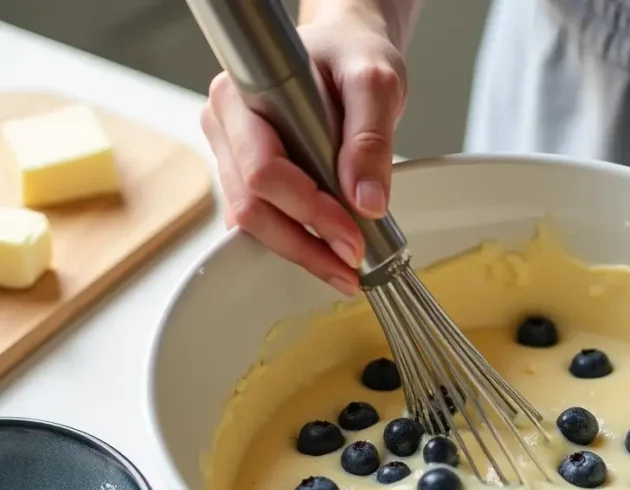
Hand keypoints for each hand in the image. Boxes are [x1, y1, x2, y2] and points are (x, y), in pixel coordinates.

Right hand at [200, 10, 407, 294]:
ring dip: (301, 251)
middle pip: (251, 206)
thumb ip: (371, 137)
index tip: (352, 233)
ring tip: (344, 267)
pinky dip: (296, 241)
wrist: (344, 53)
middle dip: (305, 243)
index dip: (308, 209)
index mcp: (244, 94)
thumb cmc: (350, 55)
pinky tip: (327, 251)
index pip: (264, 170)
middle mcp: (227, 125)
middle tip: (352, 262)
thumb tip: (366, 201)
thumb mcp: (374, 82)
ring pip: (253, 222)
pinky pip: (263, 220)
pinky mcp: (246, 176)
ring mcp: (232, 154)